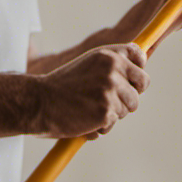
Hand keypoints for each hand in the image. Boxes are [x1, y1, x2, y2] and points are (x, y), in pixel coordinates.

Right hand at [33, 43, 149, 140]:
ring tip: (90, 108)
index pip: (140, 57)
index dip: (137, 70)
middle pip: (143, 84)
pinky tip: (84, 119)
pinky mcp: (106, 111)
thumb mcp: (88, 63)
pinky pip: (114, 123)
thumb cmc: (63, 85)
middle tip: (108, 99)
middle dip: (130, 94)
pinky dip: (101, 126)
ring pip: (130, 107)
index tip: (130, 79)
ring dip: (114, 112)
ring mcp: (110, 90)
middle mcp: (113, 69)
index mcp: (109, 54)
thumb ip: (111, 62)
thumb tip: (143, 60)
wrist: (38, 102)